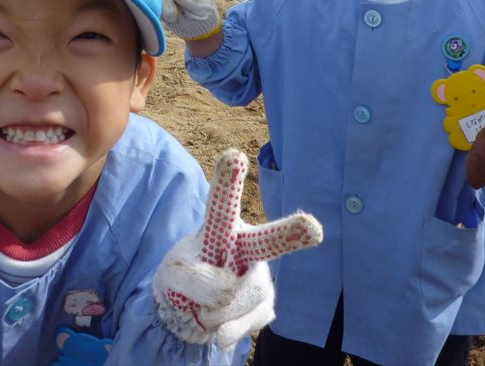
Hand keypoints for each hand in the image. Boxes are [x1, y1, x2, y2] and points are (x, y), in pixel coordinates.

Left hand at [153, 150, 322, 349]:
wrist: (190, 310)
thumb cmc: (183, 277)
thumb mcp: (173, 274)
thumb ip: (196, 279)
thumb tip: (231, 294)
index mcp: (221, 226)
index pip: (222, 203)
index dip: (229, 180)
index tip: (234, 156)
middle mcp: (248, 245)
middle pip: (269, 240)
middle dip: (291, 234)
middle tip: (311, 228)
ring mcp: (260, 275)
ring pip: (243, 295)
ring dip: (215, 311)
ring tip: (204, 308)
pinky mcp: (265, 304)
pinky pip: (246, 322)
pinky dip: (225, 328)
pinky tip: (218, 323)